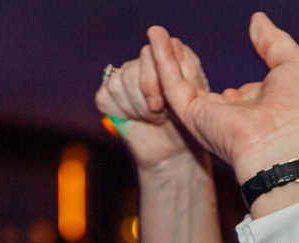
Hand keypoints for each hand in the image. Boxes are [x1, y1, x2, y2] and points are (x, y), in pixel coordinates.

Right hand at [98, 40, 209, 173]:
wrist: (174, 154)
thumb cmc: (188, 126)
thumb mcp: (192, 96)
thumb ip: (179, 64)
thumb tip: (158, 33)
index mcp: (168, 56)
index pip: (151, 51)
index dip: (155, 76)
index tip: (165, 100)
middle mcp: (145, 62)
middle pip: (133, 68)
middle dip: (148, 97)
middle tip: (162, 114)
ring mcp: (125, 76)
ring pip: (119, 83)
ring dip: (138, 109)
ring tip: (153, 118)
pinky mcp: (109, 95)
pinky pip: (106, 97)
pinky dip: (122, 113)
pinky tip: (136, 119)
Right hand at [147, 14, 298, 198]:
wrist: (286, 144)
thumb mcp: (293, 65)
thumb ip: (273, 41)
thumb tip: (257, 19)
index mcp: (256, 108)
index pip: (238, 90)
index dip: (230, 68)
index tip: (219, 55)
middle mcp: (230, 114)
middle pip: (205, 87)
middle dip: (185, 64)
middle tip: (167, 38)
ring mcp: (210, 116)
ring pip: (182, 84)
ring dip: (166, 57)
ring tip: (154, 31)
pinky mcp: (194, 117)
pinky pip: (172, 84)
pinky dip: (163, 60)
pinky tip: (156, 36)